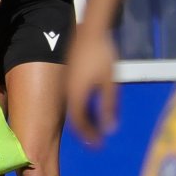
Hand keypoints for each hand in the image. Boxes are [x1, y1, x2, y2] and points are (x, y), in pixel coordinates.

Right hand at [66, 27, 119, 144]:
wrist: (91, 30)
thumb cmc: (102, 56)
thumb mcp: (109, 83)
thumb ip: (109, 106)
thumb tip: (110, 128)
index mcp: (76, 94)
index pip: (79, 122)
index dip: (88, 135)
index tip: (97, 146)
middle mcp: (67, 91)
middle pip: (74, 117)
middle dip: (85, 130)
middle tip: (95, 141)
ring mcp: (66, 82)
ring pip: (72, 107)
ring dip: (83, 119)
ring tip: (94, 126)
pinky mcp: (68, 75)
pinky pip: (71, 98)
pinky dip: (80, 107)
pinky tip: (90, 107)